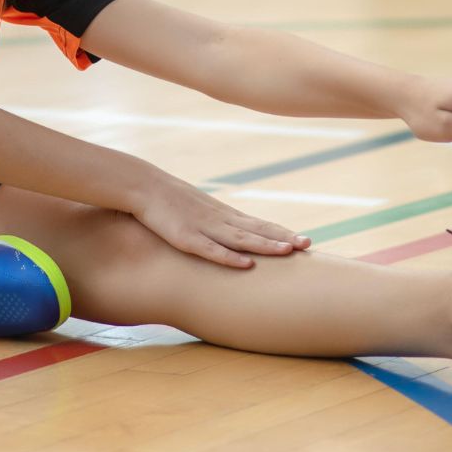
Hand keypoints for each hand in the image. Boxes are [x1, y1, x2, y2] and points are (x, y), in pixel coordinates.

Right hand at [133, 172, 310, 268]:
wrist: (143, 186)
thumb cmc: (169, 200)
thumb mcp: (197, 210)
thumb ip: (214, 222)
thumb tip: (229, 237)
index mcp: (223, 214)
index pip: (259, 223)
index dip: (282, 232)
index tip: (305, 240)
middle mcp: (219, 220)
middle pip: (257, 230)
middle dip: (283, 238)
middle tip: (308, 245)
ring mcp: (204, 228)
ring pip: (240, 239)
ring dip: (265, 245)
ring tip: (288, 251)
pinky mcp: (186, 238)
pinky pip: (211, 250)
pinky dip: (230, 258)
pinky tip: (247, 265)